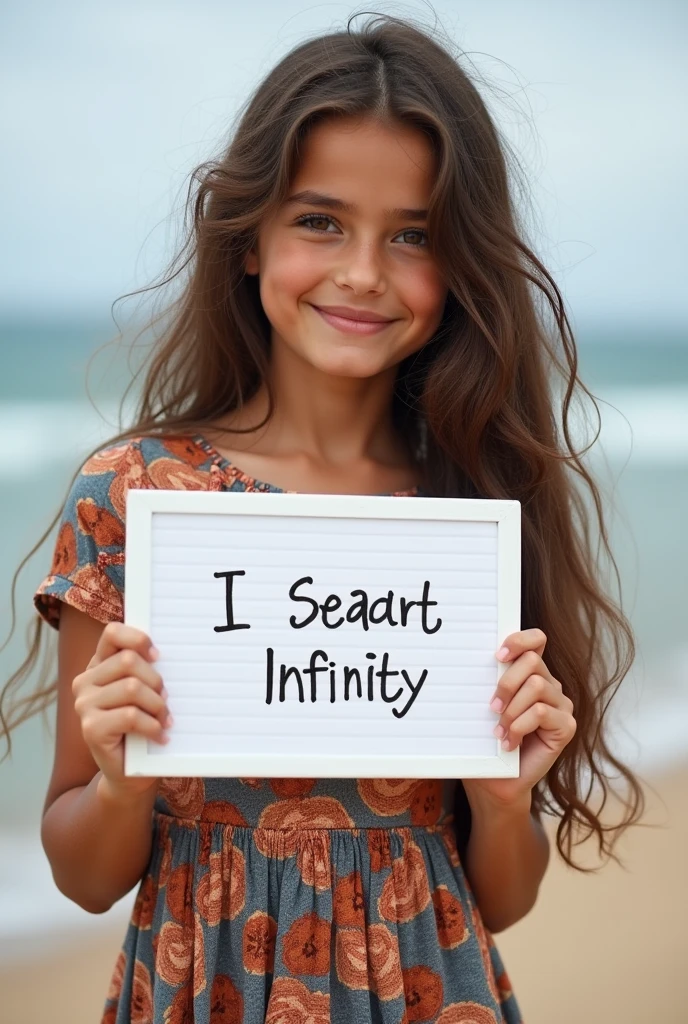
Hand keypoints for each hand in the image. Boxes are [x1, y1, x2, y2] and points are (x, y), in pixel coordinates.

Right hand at [72, 622, 168, 800]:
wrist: (130, 772)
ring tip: (164, 719)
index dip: (138, 639)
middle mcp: (85, 682)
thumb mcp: (144, 692)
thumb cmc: (142, 726)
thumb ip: (145, 669)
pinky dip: (153, 726)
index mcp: (98, 666)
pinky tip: (160, 735)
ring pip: (132, 688)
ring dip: (157, 705)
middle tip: (165, 700)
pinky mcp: (90, 729)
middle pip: (128, 661)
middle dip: (156, 680)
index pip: (112, 633)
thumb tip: (164, 651)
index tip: (158, 656)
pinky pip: (131, 716)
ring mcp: (84, 705)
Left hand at [463, 628, 576, 810]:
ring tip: (500, 730)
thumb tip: (468, 658)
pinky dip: (520, 727)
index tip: (497, 655)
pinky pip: (542, 713)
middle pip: (532, 662)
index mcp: (531, 673)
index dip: (520, 639)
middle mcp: (550, 685)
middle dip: (506, 683)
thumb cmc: (486, 741)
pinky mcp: (566, 727)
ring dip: (512, 710)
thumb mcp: (484, 705)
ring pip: (536, 686)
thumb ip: (488, 681)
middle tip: (492, 707)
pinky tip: (510, 742)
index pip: (536, 640)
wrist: (494, 780)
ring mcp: (561, 705)